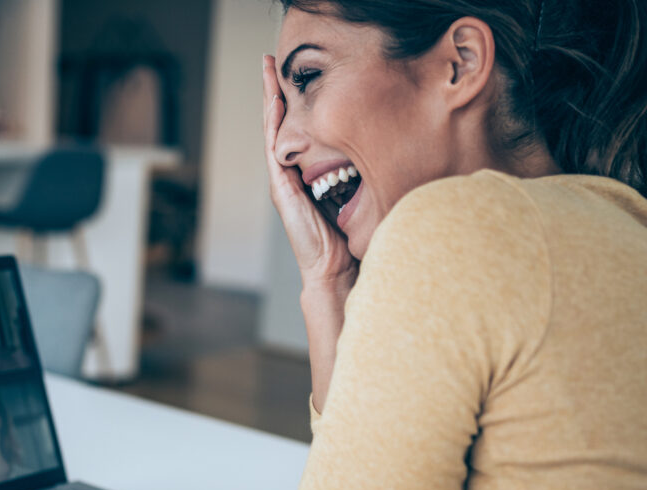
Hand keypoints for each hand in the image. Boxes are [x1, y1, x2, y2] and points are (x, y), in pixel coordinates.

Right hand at [262, 55, 357, 290]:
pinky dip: (274, 126)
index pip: (296, 131)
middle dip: (275, 92)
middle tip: (271, 62)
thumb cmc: (346, 239)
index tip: (292, 76)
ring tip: (268, 72)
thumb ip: (354, 176)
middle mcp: (290, 175)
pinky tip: (275, 104)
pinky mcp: (282, 190)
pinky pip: (275, 150)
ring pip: (273, 131)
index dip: (292, 103)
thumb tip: (378, 152)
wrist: (333, 268)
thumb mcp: (354, 197)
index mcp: (304, 175)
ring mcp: (283, 181)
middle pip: (279, 124)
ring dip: (269, 101)